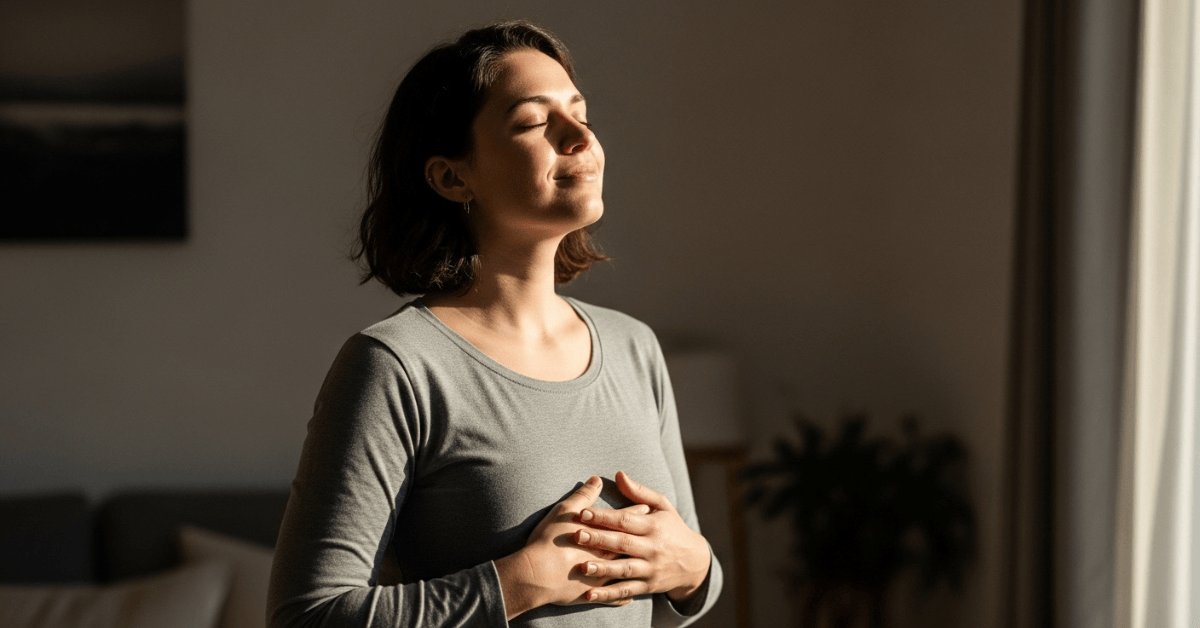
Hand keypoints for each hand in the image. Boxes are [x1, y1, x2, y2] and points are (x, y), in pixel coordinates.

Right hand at [494, 476, 651, 618]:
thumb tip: (597, 480)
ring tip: (644, 565)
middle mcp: (606, 556)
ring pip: (625, 572)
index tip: (646, 508)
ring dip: (635, 568)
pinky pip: (614, 596)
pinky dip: (622, 595)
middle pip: (630, 545)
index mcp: (602, 534)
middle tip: (653, 535)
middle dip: (642, 539)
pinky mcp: (593, 593)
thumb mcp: (565, 512)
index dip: (635, 513)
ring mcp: (602, 576)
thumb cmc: (548, 541)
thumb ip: (584, 496)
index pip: (624, 520)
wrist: (536, 575)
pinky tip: (629, 597)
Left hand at [572, 470, 710, 605]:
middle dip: (598, 540)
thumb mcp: (663, 506)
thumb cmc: (673, 528)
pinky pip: (627, 591)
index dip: (604, 516)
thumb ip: (639, 492)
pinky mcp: (648, 586)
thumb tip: (619, 474)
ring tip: (582, 567)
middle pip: (622, 543)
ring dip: (603, 569)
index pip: (626, 520)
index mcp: (653, 526)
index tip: (583, 512)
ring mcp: (650, 568)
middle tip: (576, 535)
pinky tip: (589, 595)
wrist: (695, 562)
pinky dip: (608, 595)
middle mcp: (652, 548)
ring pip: (624, 569)